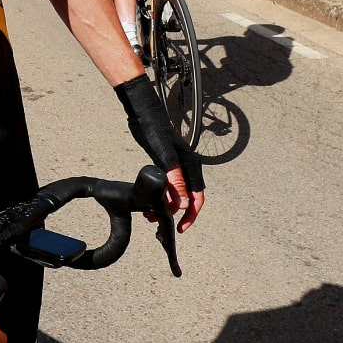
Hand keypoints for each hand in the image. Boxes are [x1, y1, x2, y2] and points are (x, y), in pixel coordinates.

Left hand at [115, 75, 204, 230]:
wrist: (145, 114)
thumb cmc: (156, 132)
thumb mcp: (165, 158)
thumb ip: (174, 181)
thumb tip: (182, 205)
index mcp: (191, 167)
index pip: (197, 198)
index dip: (190, 215)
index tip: (181, 228)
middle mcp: (187, 168)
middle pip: (187, 198)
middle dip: (176, 213)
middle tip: (160, 222)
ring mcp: (177, 166)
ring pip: (176, 193)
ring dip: (166, 206)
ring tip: (151, 215)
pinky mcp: (167, 164)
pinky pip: (168, 186)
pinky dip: (161, 196)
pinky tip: (150, 201)